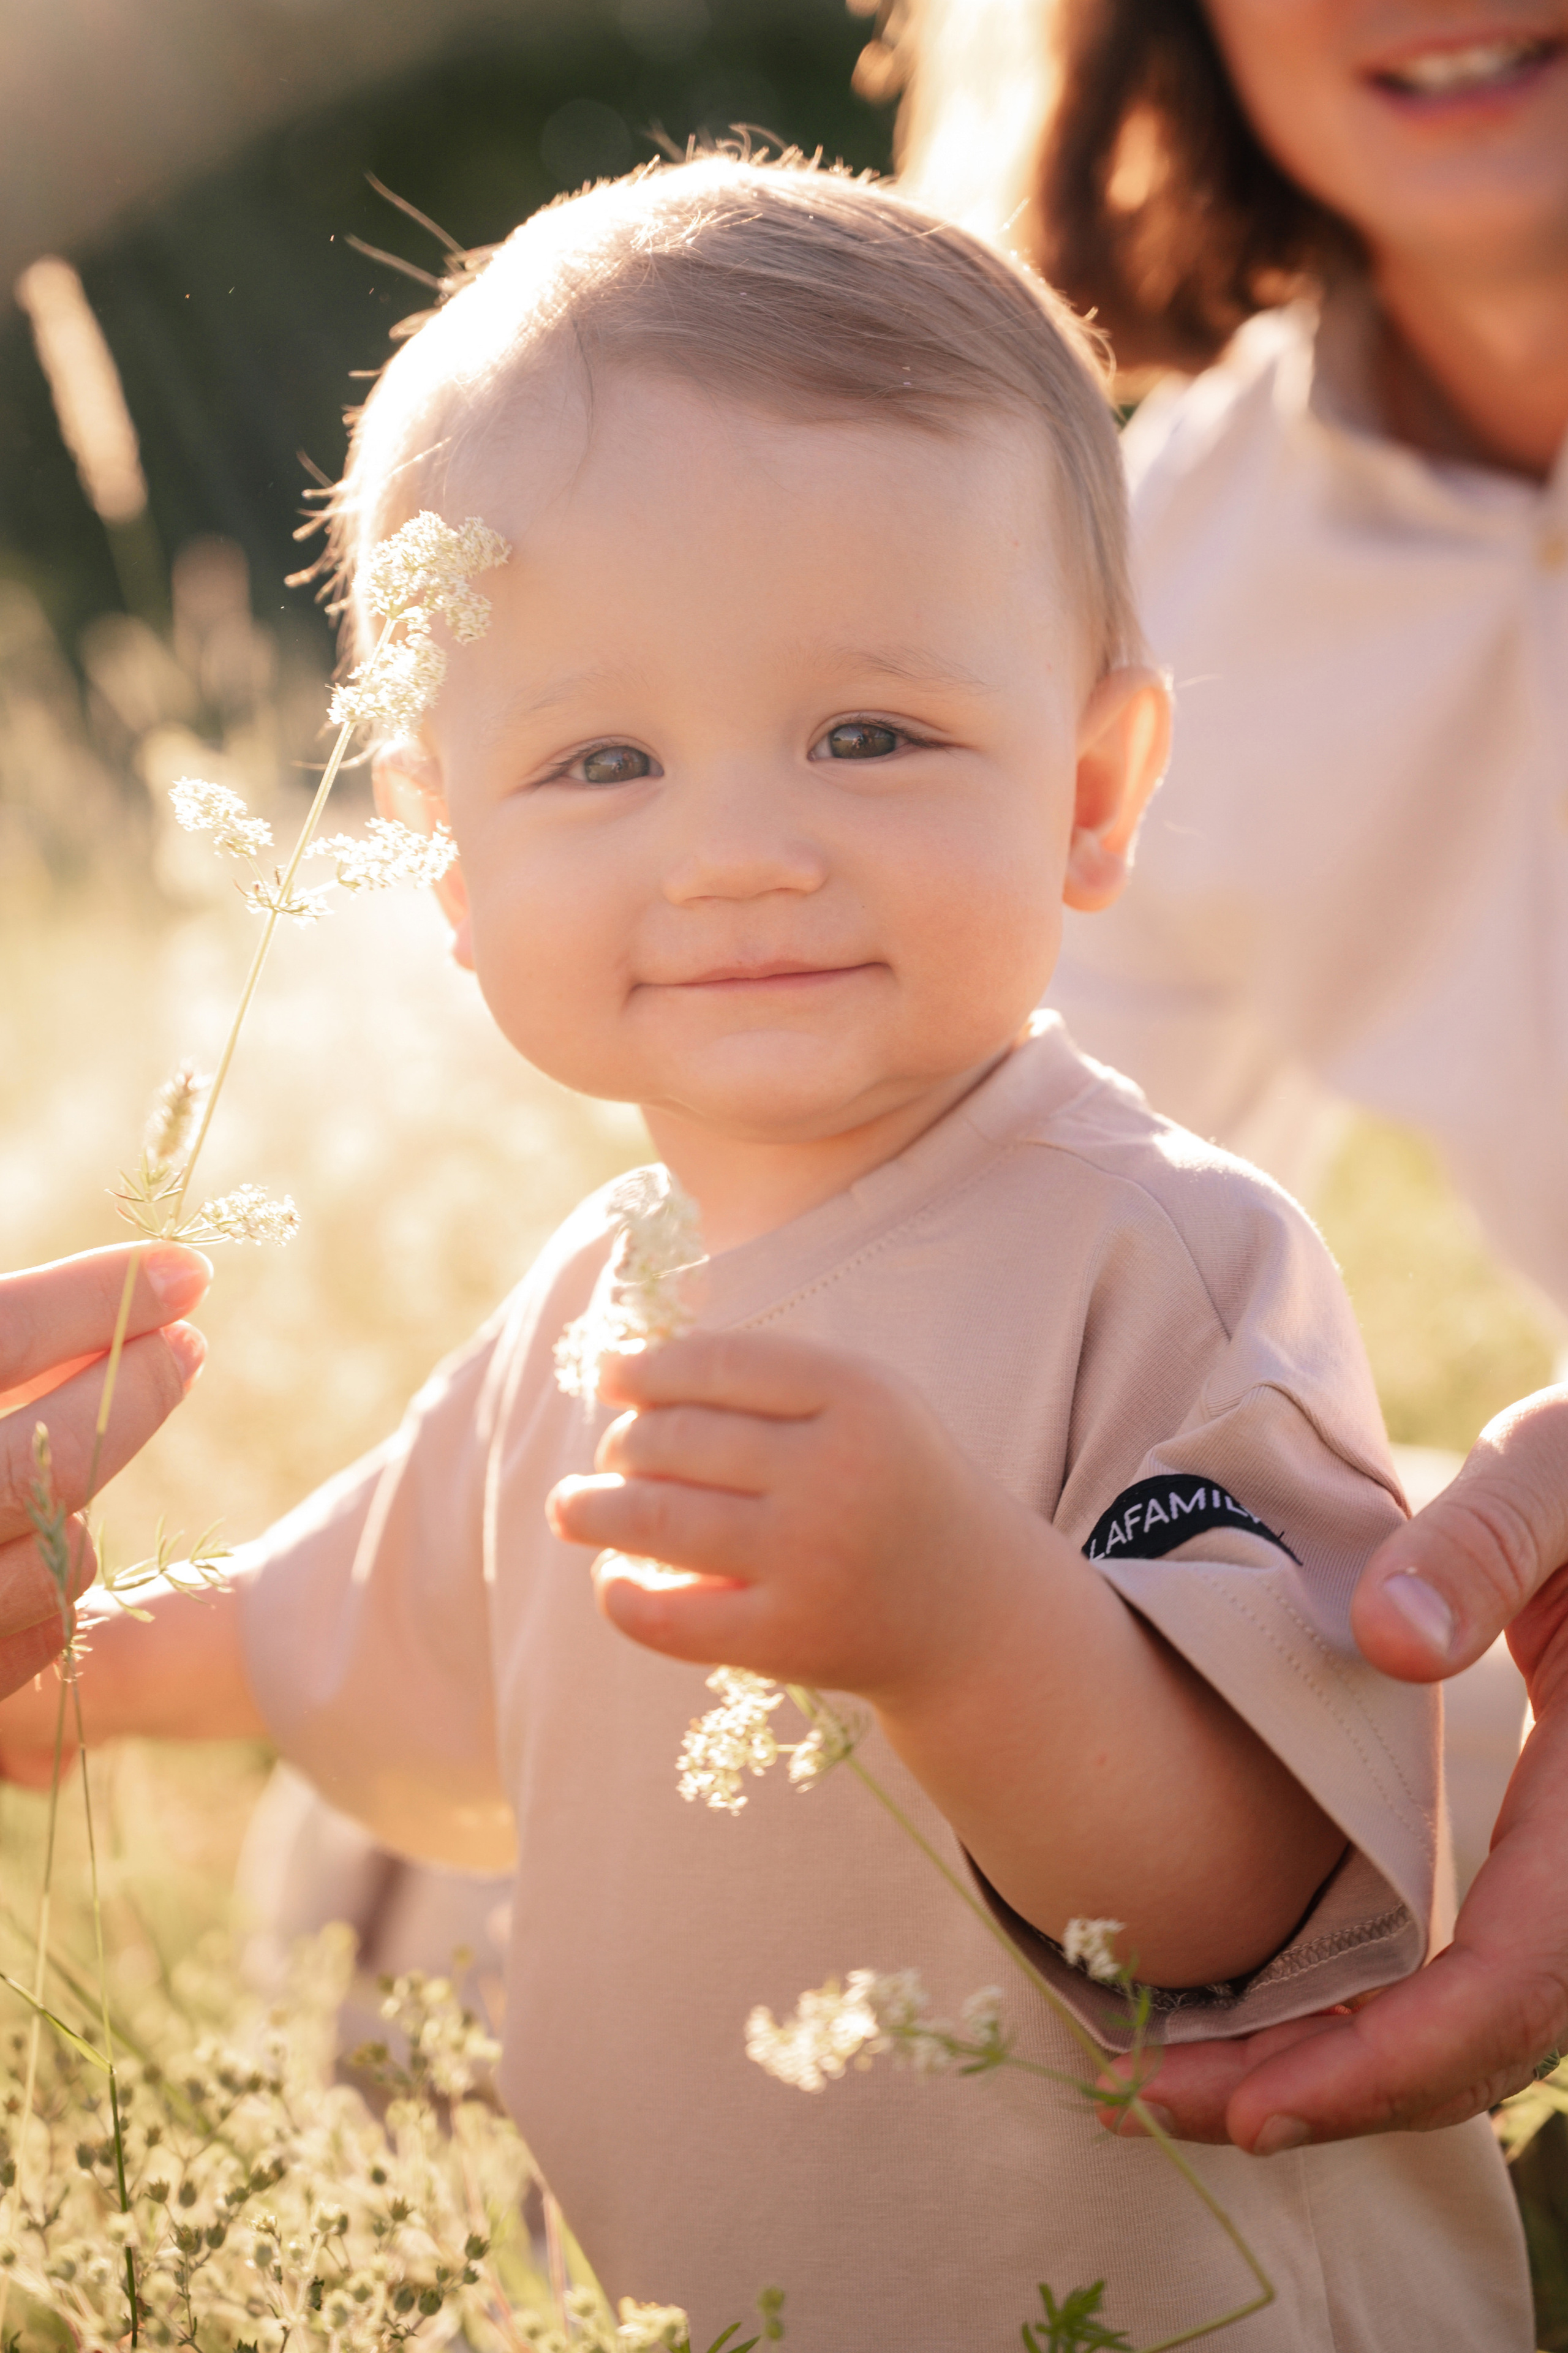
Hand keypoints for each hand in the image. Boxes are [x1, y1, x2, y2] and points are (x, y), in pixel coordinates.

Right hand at [0, 1244, 210, 1701]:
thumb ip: (8, 1348)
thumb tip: (131, 1289)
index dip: (89, 1298)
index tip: (184, 1270)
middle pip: (41, 1458)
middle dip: (132, 1395)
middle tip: (189, 1344)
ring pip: (59, 1558)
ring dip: (80, 1516)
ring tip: (68, 1486)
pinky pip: (41, 1641)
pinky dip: (49, 1603)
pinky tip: (33, 1567)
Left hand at [546, 1329, 1016, 1695]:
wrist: (969, 1610)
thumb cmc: (891, 1484)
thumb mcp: (864, 1404)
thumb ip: (765, 1377)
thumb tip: (626, 1370)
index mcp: (860, 1398)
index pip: (718, 1365)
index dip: (647, 1367)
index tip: (611, 1377)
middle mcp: (836, 1475)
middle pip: (677, 1441)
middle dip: (623, 1443)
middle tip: (611, 1452)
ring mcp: (810, 1561)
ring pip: (657, 1522)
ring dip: (592, 1509)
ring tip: (569, 1507)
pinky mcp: (787, 1640)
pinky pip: (670, 1618)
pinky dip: (621, 1597)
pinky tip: (610, 1579)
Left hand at [1100, 1385, 1567, 2148]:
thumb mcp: (1560, 1469)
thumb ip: (1490, 1538)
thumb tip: (1389, 1640)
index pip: (1518, 1976)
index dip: (1392, 2056)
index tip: (1256, 2102)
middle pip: (1485, 2039)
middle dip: (1328, 2093)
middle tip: (1152, 2104)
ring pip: (1479, 2027)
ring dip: (1337, 2071)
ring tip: (1173, 2084)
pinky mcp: (1550, 1856)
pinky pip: (1474, 1976)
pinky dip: (1372, 2018)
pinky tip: (1270, 2019)